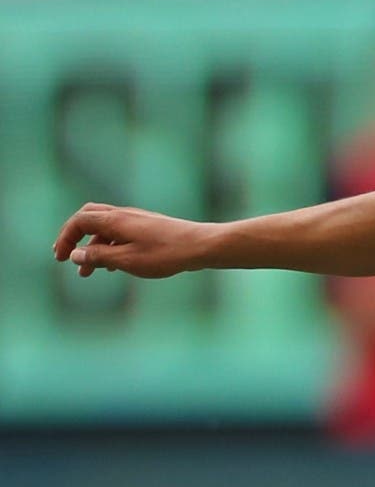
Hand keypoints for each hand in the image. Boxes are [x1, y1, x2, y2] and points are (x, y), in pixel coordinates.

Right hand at [53, 202, 211, 278]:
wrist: (202, 246)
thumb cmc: (166, 254)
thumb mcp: (127, 260)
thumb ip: (99, 257)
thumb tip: (76, 255)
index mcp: (116, 220)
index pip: (79, 221)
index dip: (65, 238)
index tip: (60, 258)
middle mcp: (125, 215)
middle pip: (89, 217)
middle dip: (75, 236)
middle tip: (67, 256)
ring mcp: (138, 219)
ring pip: (106, 228)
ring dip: (94, 247)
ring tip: (89, 272)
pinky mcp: (150, 227)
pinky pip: (122, 233)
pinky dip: (111, 247)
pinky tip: (114, 266)